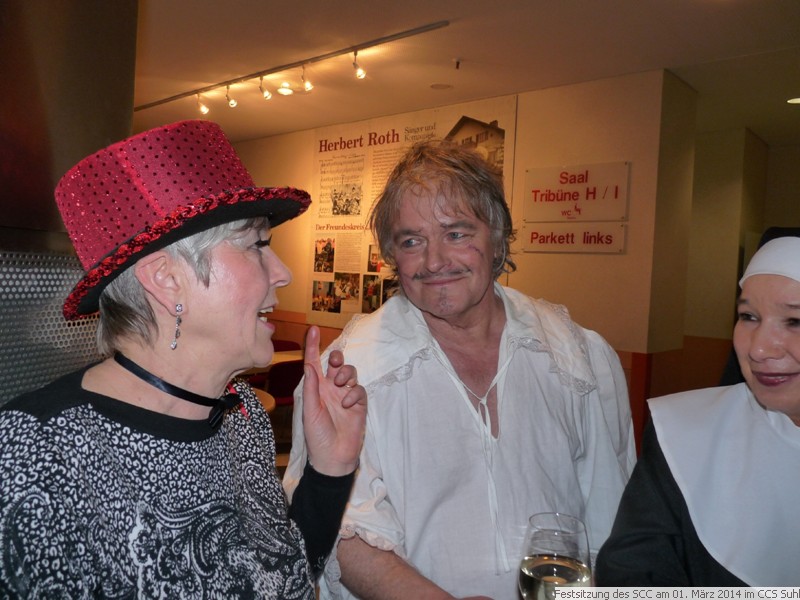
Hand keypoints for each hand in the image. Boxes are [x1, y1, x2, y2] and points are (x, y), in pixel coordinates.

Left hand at [301, 325, 365, 475]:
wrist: (333, 458)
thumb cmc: (317, 436)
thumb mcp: (309, 411)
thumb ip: (311, 388)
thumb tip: (310, 365)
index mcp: (315, 389)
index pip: (314, 362)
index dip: (313, 346)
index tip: (312, 329)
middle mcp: (330, 389)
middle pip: (336, 364)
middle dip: (337, 357)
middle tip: (335, 361)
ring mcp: (346, 396)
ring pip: (350, 373)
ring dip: (346, 373)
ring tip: (341, 385)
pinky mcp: (359, 404)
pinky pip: (359, 389)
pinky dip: (354, 393)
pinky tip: (347, 404)